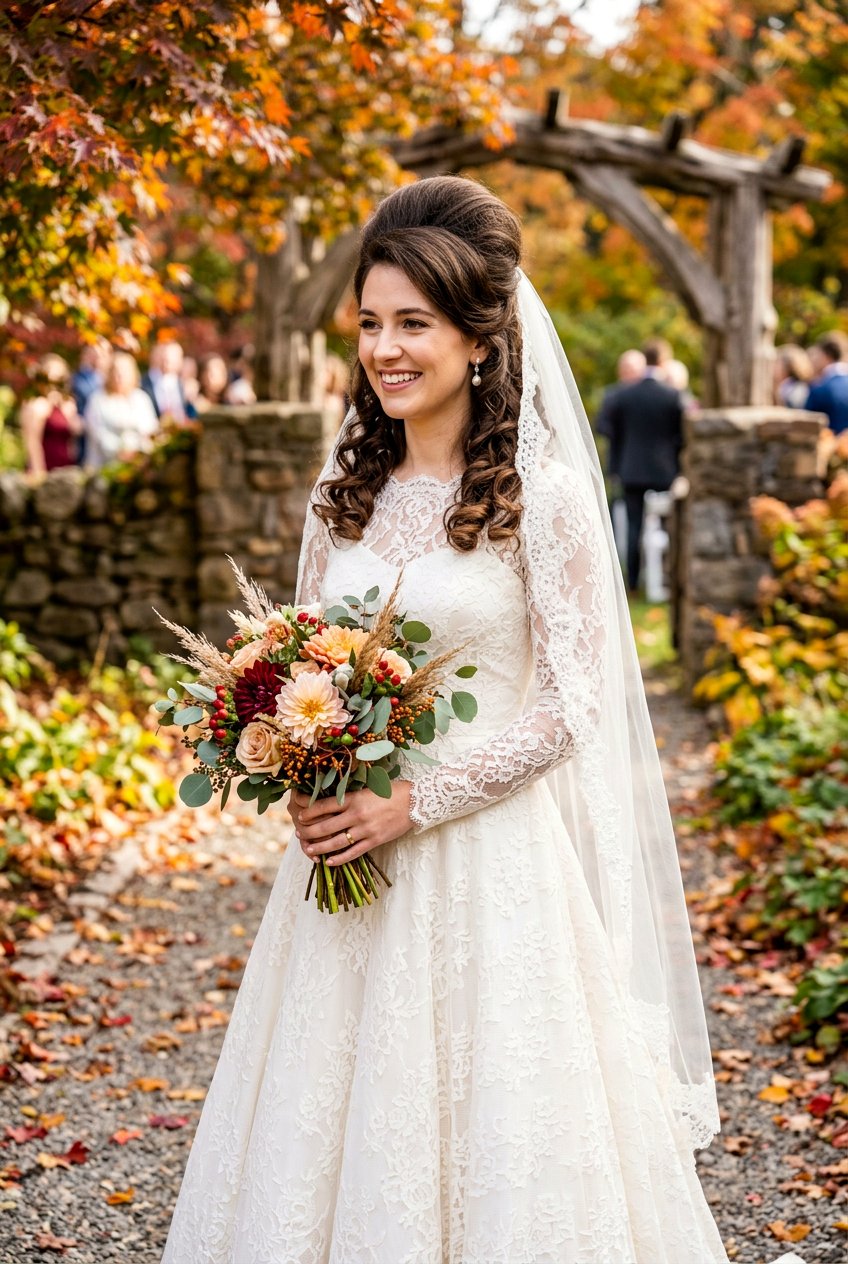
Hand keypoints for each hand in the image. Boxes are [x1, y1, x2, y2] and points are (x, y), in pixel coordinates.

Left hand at [287, 783, 412, 866]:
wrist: (414, 802)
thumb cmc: (390, 792)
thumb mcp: (366, 789)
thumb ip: (349, 797)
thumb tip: (328, 803)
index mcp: (354, 798)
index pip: (324, 806)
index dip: (309, 813)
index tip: (300, 816)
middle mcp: (357, 814)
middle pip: (326, 826)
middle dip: (309, 831)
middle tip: (299, 833)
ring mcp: (366, 829)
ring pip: (336, 842)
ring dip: (319, 847)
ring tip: (308, 849)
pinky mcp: (375, 841)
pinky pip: (353, 853)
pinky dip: (339, 859)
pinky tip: (328, 862)